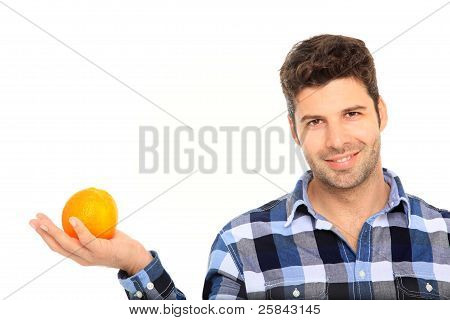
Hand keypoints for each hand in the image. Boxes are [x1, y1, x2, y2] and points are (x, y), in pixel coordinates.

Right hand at [29, 213, 152, 274]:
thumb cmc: (120, 244)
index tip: (37, 224)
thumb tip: (86, 208)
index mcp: (79, 255)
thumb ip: (93, 227)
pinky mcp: (99, 251)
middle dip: (42, 233)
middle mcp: (81, 258)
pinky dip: (78, 229)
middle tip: (33, 220)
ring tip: (44, 220)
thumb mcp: (103, 235)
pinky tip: (72, 219)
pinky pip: (86, 239)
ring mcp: (89, 256)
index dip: (45, 236)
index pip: (58, 246)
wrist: (134, 257)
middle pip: (56, 246)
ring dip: (53, 231)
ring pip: (66, 243)